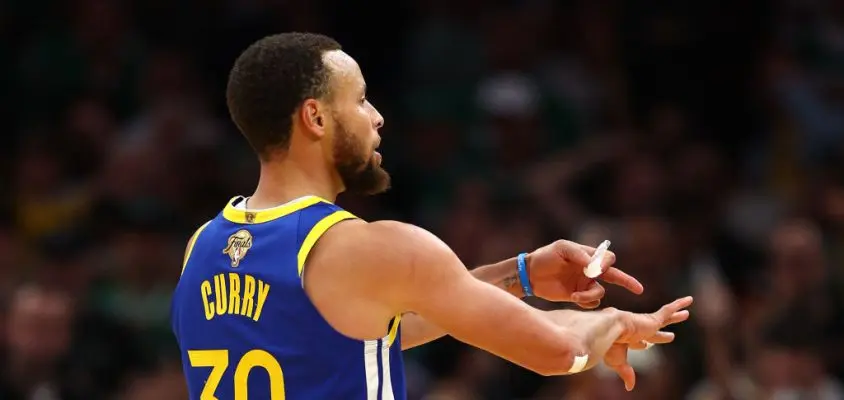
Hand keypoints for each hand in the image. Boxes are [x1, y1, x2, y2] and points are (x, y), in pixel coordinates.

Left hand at [527, 240, 643, 307]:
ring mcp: (585, 284)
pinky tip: (573, 298)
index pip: (608, 259)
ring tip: (575, 297)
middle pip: (615, 276)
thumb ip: (579, 254)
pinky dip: (585, 302)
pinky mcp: (578, 297)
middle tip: (638, 289)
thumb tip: (594, 264)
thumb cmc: (545, 256)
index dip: (606, 264)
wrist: (530, 274)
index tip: (594, 269)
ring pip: (600, 293)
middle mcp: (590, 271)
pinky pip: (591, 303)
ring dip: (591, 296)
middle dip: (627, 282)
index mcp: (588, 256)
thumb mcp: (561, 249)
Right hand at [603, 296, 692, 390]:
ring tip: (686, 313)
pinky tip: (689, 300)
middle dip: (662, 335)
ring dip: (675, 316)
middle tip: (671, 336)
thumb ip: (626, 373)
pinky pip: (669, 311)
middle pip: (654, 332)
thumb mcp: (617, 362)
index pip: (638, 343)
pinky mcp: (653, 319)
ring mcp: (646, 324)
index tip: (645, 345)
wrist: (609, 330)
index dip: (641, 344)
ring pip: (665, 319)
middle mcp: (637, 330)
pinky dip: (679, 305)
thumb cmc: (609, 345)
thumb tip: (630, 387)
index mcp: (626, 340)